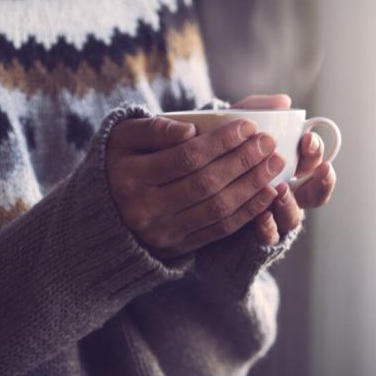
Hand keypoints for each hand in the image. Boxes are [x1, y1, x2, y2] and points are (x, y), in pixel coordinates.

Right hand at [106, 115, 285, 258]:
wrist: (100, 212)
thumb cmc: (120, 162)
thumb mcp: (124, 136)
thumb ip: (156, 127)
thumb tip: (191, 129)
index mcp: (129, 176)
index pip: (186, 158)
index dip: (222, 142)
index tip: (249, 126)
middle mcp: (144, 209)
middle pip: (206, 184)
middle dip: (244, 162)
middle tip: (270, 144)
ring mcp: (161, 232)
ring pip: (216, 209)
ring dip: (252, 186)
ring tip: (274, 166)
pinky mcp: (176, 248)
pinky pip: (218, 231)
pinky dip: (247, 212)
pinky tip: (267, 193)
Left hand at [232, 95, 337, 245]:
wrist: (185, 177)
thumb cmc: (218, 145)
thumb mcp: (233, 122)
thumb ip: (255, 109)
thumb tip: (284, 101)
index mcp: (288, 165)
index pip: (313, 161)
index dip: (316, 152)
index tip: (307, 139)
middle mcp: (286, 192)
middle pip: (314, 193)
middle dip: (318, 180)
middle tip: (310, 169)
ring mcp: (272, 214)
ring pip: (294, 218)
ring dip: (291, 204)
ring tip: (282, 191)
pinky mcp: (253, 233)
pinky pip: (269, 238)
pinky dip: (268, 227)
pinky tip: (262, 216)